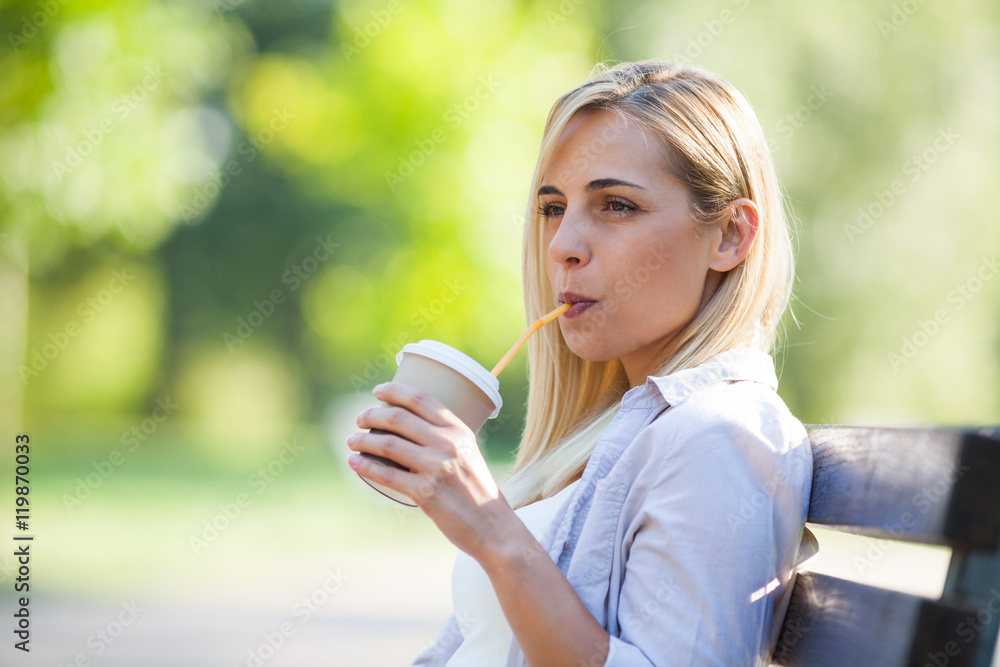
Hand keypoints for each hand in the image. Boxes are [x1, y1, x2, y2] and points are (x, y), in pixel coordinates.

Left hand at [346, 382, 517, 559]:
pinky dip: (366, 466)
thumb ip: (444, 439)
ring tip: (352, 440)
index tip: (378, 391)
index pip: (422, 399)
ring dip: (363, 440)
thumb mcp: (469, 453)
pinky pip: (387, 475)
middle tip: (359, 419)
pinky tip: (355, 462)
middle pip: (398, 419)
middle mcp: (448, 444)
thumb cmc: (477, 489)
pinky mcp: (425, 493)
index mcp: (459, 430)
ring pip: (388, 445)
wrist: (492, 526)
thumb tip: (407, 431)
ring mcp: (436, 468)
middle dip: (372, 416)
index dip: (395, 391)